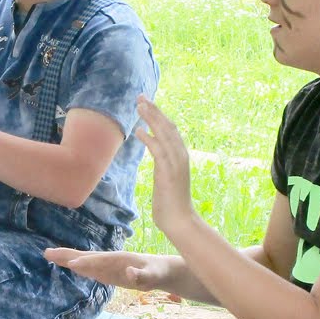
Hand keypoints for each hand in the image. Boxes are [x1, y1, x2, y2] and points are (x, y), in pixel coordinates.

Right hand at [45, 246, 180, 294]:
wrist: (161, 269)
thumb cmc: (158, 272)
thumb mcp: (154, 276)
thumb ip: (143, 276)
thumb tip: (130, 274)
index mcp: (119, 260)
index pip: (100, 261)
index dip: (87, 262)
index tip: (72, 264)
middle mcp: (110, 260)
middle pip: (86, 256)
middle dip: (68, 255)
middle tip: (47, 252)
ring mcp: (107, 266)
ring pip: (84, 261)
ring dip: (67, 258)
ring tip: (49, 255)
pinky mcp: (107, 272)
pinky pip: (89, 268)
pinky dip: (76, 266)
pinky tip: (67, 265)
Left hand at [135, 96, 197, 235]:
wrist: (180, 221)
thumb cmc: (170, 203)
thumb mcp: (166, 179)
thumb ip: (163, 166)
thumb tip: (158, 160)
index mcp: (180, 156)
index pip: (170, 130)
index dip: (158, 115)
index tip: (147, 104)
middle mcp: (180, 156)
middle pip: (168, 126)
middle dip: (154, 110)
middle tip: (141, 97)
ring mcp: (176, 163)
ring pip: (164, 134)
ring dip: (151, 118)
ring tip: (139, 106)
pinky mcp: (168, 172)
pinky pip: (159, 150)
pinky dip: (150, 139)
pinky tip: (139, 131)